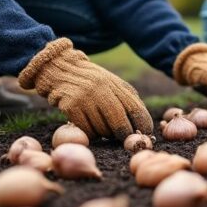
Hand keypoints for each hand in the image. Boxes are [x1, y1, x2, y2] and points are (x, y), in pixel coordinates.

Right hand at [19, 38, 152, 138]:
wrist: (62, 69)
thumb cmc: (92, 81)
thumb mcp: (113, 84)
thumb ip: (127, 101)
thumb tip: (143, 127)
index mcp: (116, 85)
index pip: (136, 110)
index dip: (143, 126)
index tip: (144, 134)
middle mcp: (102, 91)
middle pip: (120, 125)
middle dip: (124, 135)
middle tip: (123, 137)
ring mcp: (86, 99)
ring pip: (103, 131)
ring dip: (105, 134)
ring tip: (102, 125)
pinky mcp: (71, 107)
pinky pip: (87, 131)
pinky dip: (91, 133)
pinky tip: (89, 124)